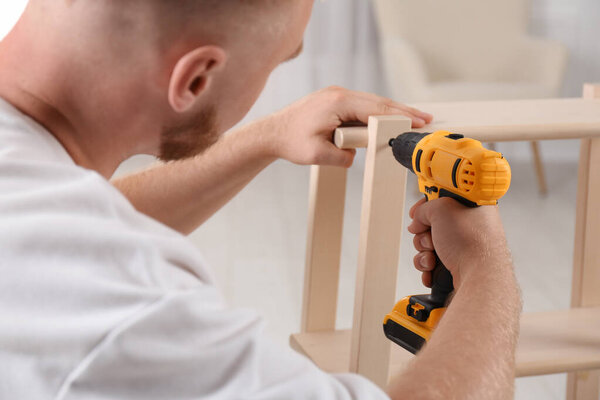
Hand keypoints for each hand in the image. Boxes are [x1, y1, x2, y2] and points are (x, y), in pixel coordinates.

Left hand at [264, 86, 432, 166]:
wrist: (271, 133)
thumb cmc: (290, 142)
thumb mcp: (316, 155)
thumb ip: (341, 158)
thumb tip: (356, 157)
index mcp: (337, 103)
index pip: (376, 109)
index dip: (399, 117)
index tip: (418, 123)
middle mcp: (339, 94)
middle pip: (378, 102)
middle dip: (402, 111)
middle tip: (425, 119)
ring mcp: (336, 96)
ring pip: (371, 103)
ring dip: (391, 112)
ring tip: (413, 120)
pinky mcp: (334, 102)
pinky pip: (361, 106)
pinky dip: (376, 113)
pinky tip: (388, 120)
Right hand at [407, 198, 510, 288]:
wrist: (479, 275)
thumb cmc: (473, 242)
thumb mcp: (442, 208)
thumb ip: (424, 209)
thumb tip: (418, 220)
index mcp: (473, 208)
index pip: (443, 200)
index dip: (428, 206)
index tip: (419, 212)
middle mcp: (470, 227)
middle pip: (432, 225)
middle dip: (424, 234)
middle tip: (431, 237)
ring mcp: (464, 248)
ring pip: (429, 246)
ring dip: (424, 252)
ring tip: (433, 256)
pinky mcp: (458, 266)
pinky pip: (432, 263)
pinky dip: (427, 266)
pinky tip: (433, 268)